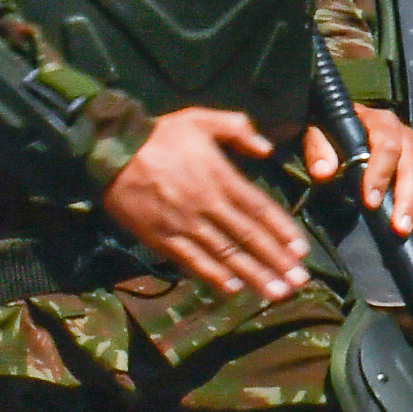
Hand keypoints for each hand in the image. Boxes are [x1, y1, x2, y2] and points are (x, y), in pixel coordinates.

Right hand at [98, 106, 311, 300]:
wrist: (110, 150)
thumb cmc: (158, 134)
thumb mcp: (200, 118)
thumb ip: (237, 128)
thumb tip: (267, 148)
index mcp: (219, 176)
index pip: (259, 208)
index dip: (282, 230)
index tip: (301, 250)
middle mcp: (206, 203)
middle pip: (248, 236)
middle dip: (276, 260)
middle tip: (299, 281)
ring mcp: (184, 224)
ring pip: (225, 254)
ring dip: (253, 275)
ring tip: (276, 293)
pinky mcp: (161, 238)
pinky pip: (192, 261)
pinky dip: (213, 276)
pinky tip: (233, 290)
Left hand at [300, 100, 412, 238]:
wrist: (340, 122)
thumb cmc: (330, 127)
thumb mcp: (316, 130)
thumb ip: (318, 147)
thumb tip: (324, 172)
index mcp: (379, 121)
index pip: (386, 146)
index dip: (380, 173)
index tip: (371, 202)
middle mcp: (401, 134)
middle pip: (410, 164)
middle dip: (405, 197)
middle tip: (398, 226)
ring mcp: (411, 152)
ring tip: (407, 231)